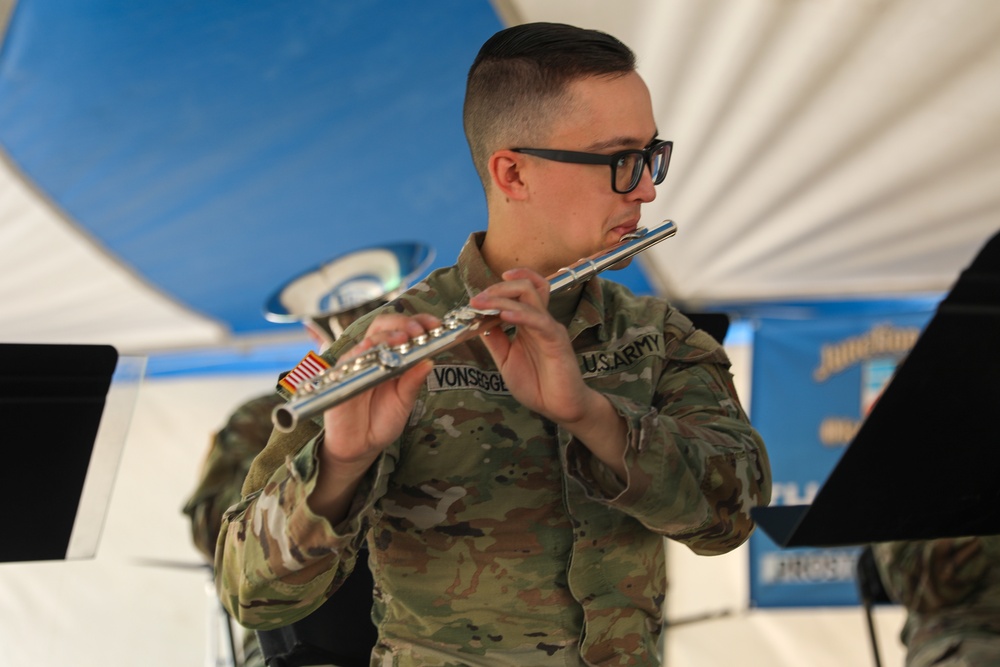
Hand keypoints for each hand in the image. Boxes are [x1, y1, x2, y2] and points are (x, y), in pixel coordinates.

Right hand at [321, 312, 438, 464]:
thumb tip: (429, 360)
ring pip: (367, 339)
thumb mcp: (404, 401)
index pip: (401, 329)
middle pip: (383, 326)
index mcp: (391, 357)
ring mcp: (356, 365)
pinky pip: (347, 360)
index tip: (435, 324)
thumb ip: (413, 381)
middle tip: (418, 331)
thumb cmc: (382, 420)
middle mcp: (372, 356)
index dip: (417, 322)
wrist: (361, 446)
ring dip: (386, 335)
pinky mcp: (339, 379)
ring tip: (403, 339)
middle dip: (402, 323)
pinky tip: (373, 350)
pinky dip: (361, 352)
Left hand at [469, 268, 592, 423]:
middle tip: (477, 300)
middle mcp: (539, 320)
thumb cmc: (537, 384)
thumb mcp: (506, 360)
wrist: (560, 408)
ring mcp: (549, 328)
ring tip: (482, 303)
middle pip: (524, 287)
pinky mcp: (557, 340)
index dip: (494, 291)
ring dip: (503, 297)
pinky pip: (539, 321)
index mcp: (527, 323)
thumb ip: (495, 340)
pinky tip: (504, 316)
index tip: (474, 302)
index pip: (517, 292)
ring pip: (530, 296)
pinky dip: (521, 314)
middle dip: (497, 288)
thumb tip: (477, 322)